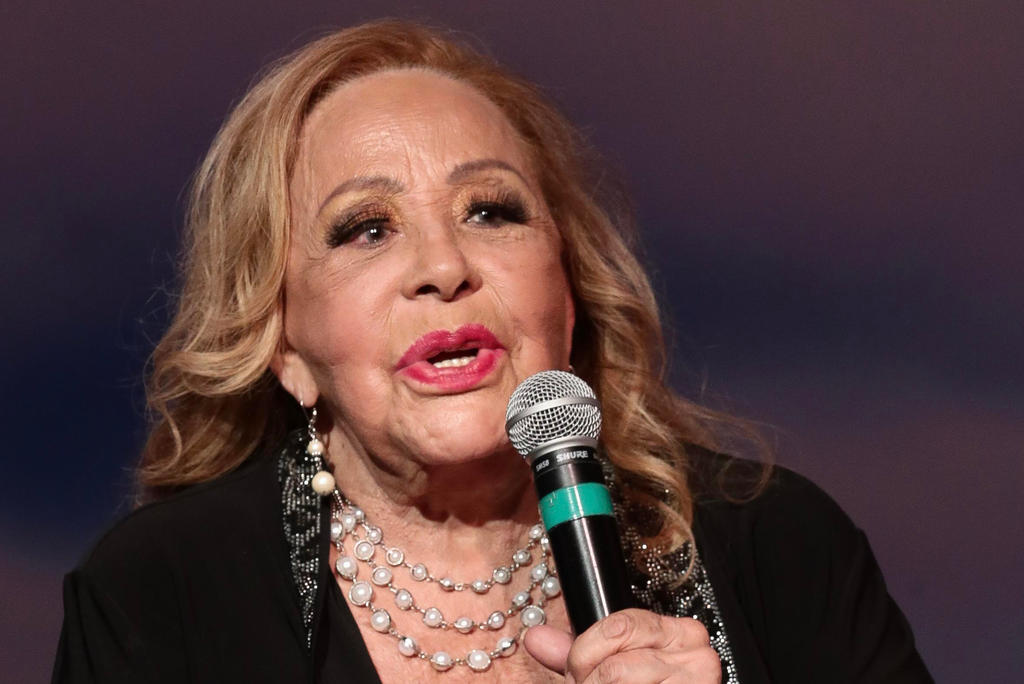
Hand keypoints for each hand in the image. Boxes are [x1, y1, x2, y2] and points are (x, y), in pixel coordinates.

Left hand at [524, 609, 720, 682]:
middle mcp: (696, 654)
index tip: (578, 674)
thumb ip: (576, 654)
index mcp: (679, 632)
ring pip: (619, 680)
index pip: (618, 626)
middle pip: (616, 667)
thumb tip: (535, 637)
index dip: (584, 656)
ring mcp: (699, 679)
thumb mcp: (613, 668)